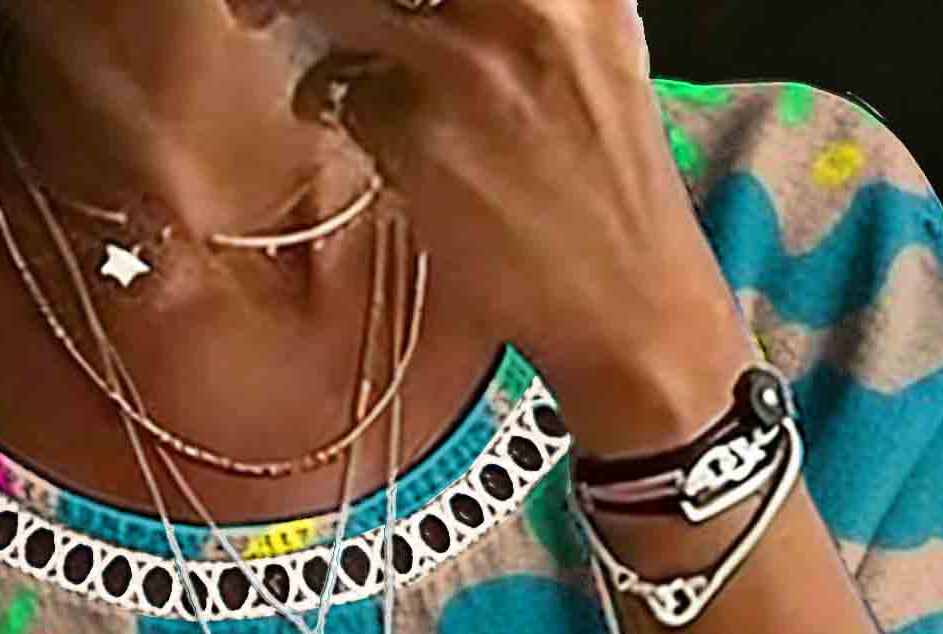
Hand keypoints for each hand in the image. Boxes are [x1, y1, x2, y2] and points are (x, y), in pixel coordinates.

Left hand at [237, 0, 754, 438]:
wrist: (627, 296)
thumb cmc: (601, 176)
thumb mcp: (585, 41)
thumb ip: (517, 3)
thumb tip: (412, 2)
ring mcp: (472, 61)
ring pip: (343, 7)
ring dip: (314, 30)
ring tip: (318, 60)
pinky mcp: (424, 132)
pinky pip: (348, 94)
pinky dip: (350, 115)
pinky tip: (391, 148)